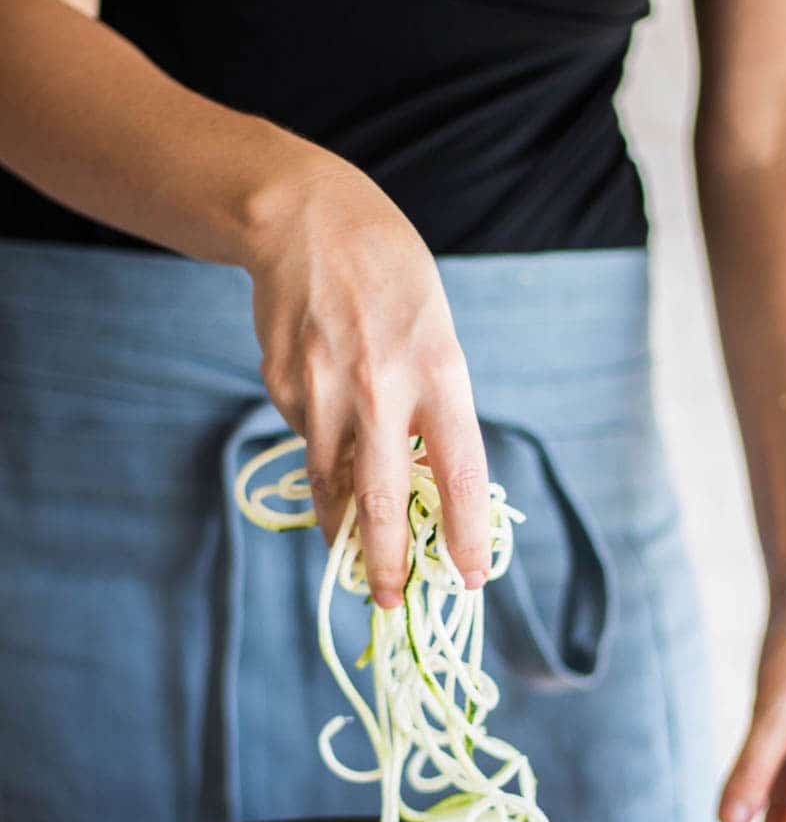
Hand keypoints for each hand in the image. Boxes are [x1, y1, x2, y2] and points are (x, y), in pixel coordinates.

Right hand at [243, 146, 489, 606]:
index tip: (467, 579)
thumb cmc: (392, 281)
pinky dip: (320, 451)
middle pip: (382, 500)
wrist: (306, 219)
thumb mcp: (437, 336)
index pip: (459, 473)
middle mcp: (380, 387)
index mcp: (438, 371)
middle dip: (388, 562)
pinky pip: (306, 439)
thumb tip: (426, 489)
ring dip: (342, 529)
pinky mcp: (282, 387)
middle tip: (389, 602)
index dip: (464, 534)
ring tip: (353, 555)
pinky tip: (325, 418)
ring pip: (331, 484)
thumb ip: (435, 410)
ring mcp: (323, 389)